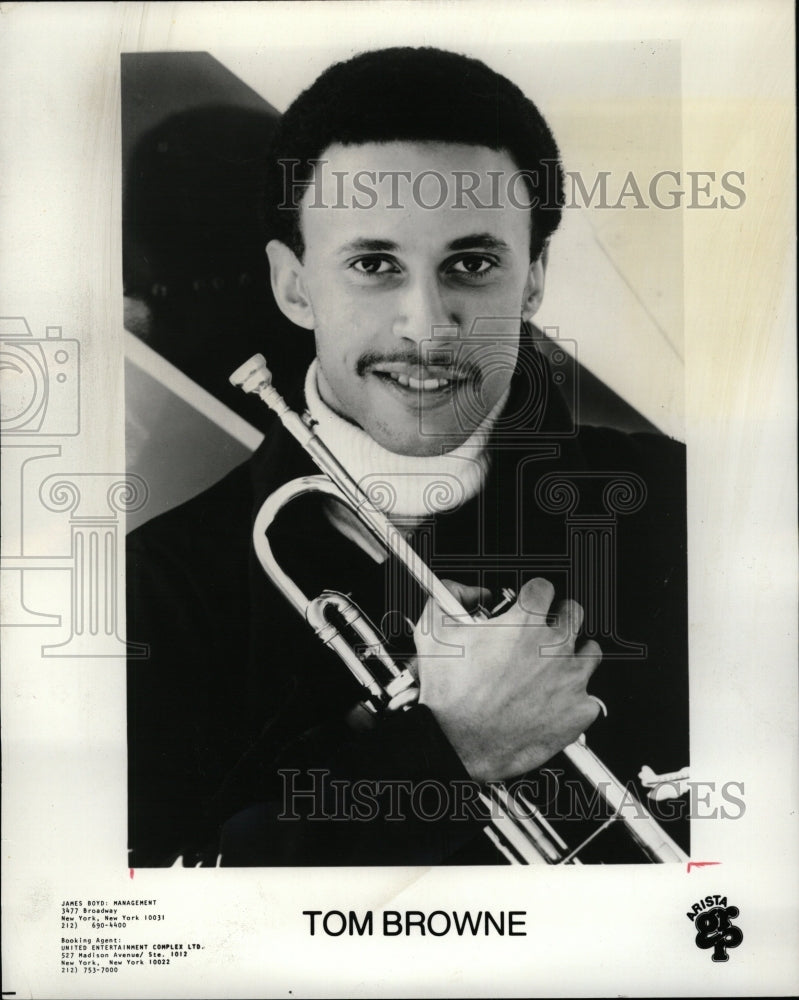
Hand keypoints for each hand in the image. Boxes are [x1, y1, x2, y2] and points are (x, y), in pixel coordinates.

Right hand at [414, 578, 601, 781]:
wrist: (456, 744)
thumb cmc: (448, 695)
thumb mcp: (432, 630)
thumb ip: (451, 596)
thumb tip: (469, 592)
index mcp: (524, 624)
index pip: (543, 588)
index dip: (532, 593)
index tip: (528, 602)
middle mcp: (553, 647)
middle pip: (573, 612)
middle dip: (557, 617)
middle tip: (540, 632)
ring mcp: (570, 680)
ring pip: (590, 651)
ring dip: (574, 654)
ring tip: (552, 666)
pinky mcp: (579, 712)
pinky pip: (591, 697)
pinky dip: (575, 698)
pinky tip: (554, 700)